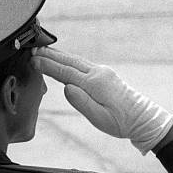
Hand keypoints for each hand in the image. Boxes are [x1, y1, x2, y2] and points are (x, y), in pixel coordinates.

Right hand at [31, 46, 172, 154]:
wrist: (141, 118)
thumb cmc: (121, 122)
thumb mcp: (100, 118)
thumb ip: (82, 103)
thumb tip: (66, 87)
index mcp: (95, 84)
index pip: (65, 72)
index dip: (47, 66)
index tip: (33, 60)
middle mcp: (98, 73)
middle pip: (69, 61)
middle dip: (49, 55)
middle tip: (31, 49)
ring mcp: (102, 72)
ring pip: (75, 60)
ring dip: (58, 55)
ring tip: (42, 50)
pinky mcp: (104, 74)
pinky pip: (81, 64)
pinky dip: (68, 60)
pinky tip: (62, 60)